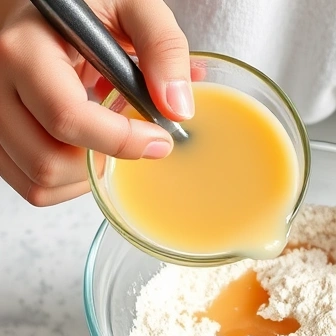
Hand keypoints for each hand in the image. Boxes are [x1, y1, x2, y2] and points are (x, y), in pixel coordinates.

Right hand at [0, 0, 190, 205]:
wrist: (53, 11)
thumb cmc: (91, 5)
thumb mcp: (134, 7)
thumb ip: (163, 47)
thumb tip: (177, 107)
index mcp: (25, 48)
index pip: (66, 116)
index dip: (121, 140)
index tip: (159, 139)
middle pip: (47, 159)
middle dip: (105, 161)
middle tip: (140, 141)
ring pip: (38, 180)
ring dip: (88, 176)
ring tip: (115, 142)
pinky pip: (31, 184)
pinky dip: (69, 181)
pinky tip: (91, 150)